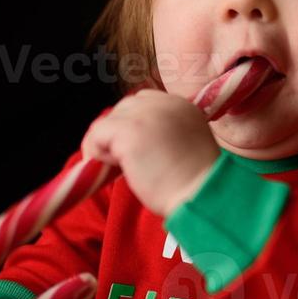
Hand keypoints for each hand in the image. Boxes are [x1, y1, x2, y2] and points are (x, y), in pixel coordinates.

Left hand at [80, 89, 221, 216]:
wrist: (201, 196)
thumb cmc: (194, 183)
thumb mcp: (184, 145)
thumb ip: (163, 133)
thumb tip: (128, 141)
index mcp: (181, 105)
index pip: (143, 102)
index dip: (134, 125)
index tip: (136, 150)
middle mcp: (164, 103)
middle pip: (123, 108)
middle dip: (118, 132)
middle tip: (124, 162)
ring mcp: (145, 115)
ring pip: (108, 120)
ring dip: (107, 144)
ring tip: (121, 168)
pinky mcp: (130, 131)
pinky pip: (96, 134)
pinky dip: (96, 152)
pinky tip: (114, 170)